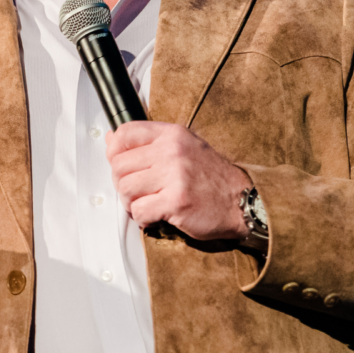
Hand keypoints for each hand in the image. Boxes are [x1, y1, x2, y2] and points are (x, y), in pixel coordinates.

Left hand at [104, 120, 251, 241]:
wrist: (243, 202)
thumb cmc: (212, 177)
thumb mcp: (183, 147)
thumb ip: (149, 142)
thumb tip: (111, 138)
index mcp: (172, 135)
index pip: (125, 133)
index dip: (114, 151)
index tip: (120, 164)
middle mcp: (172, 151)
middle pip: (119, 165)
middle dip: (122, 183)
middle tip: (137, 192)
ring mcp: (174, 176)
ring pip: (125, 189)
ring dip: (131, 202)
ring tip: (147, 204)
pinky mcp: (176, 202)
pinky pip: (140, 211)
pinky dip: (143, 218)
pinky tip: (156, 216)